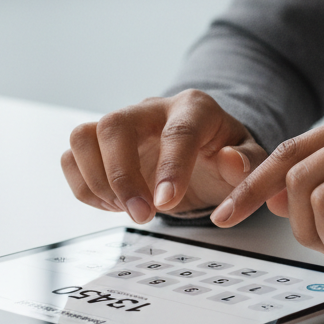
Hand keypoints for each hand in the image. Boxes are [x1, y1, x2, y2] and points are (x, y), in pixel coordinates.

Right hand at [61, 90, 267, 223]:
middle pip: (115, 125)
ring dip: (98, 181)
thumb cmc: (224, 152)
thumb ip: (247, 162)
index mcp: (193, 108)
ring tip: (127, 209)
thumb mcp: (250, 158)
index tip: (166, 202)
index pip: (177, 131)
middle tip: (142, 215)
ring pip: (85, 136)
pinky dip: (85, 187)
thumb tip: (230, 160)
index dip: (170, 167)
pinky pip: (73, 157)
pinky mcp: (99, 143)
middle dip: (122, 176)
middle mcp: (150, 109)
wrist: (203, 149)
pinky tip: (114, 205)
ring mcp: (121, 124)